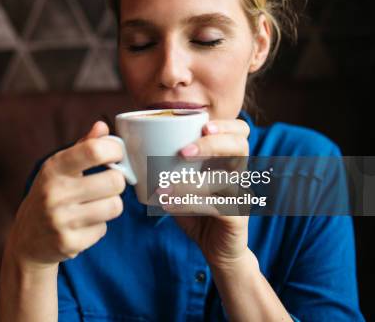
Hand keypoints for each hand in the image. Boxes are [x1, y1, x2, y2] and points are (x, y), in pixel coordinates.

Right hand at [6, 121, 125, 269]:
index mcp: (54, 168)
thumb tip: (102, 126)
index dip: (115, 150)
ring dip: (110, 206)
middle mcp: (55, 192)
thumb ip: (83, 146)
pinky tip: (83, 225)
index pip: (94, 150)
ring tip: (95, 205)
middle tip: (106, 185)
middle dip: (116, 182)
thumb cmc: (50, 195)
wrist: (27, 239)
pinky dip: (98, 227)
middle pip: (114, 181)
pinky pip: (103, 230)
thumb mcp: (59, 168)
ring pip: (114, 206)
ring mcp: (60, 219)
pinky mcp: (68, 243)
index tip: (116, 155)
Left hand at [165, 119, 250, 268]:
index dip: (226, 125)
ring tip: (164, 187)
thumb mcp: (183, 187)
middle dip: (212, 145)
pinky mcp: (238, 217)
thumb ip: (169, 170)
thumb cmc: (198, 213)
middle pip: (241, 147)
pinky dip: (190, 204)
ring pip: (226, 180)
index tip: (204, 125)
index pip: (241, 132)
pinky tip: (168, 205)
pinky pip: (217, 206)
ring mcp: (241, 195)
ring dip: (192, 182)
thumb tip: (133, 155)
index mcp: (228, 161)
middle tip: (183, 152)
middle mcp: (240, 174)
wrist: (218, 250)